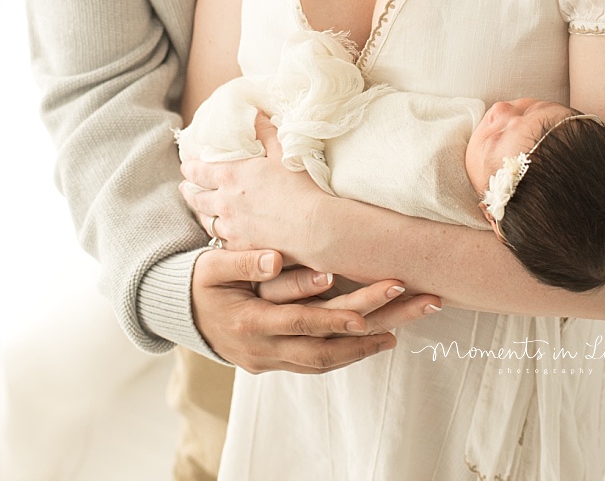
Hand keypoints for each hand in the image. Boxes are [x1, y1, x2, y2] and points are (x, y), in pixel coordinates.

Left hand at [180, 111, 327, 259]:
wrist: (312, 227)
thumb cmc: (299, 187)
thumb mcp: (283, 153)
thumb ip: (267, 132)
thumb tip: (257, 114)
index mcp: (231, 176)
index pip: (200, 171)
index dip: (190, 168)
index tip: (186, 166)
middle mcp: (224, 202)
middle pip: (197, 197)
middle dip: (189, 191)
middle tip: (184, 188)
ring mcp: (230, 227)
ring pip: (206, 221)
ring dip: (201, 213)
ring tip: (199, 210)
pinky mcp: (240, 247)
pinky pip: (221, 241)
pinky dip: (218, 235)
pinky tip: (221, 234)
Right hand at [192, 248, 416, 374]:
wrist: (178, 313)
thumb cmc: (199, 282)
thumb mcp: (212, 266)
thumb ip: (244, 261)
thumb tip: (275, 257)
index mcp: (250, 323)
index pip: (302, 322)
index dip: (336, 317)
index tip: (369, 309)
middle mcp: (264, 349)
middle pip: (325, 347)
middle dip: (371, 329)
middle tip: (411, 306)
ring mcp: (269, 360)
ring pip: (324, 361)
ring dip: (365, 347)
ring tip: (403, 328)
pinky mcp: (274, 362)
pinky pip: (316, 363)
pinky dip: (346, 353)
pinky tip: (374, 338)